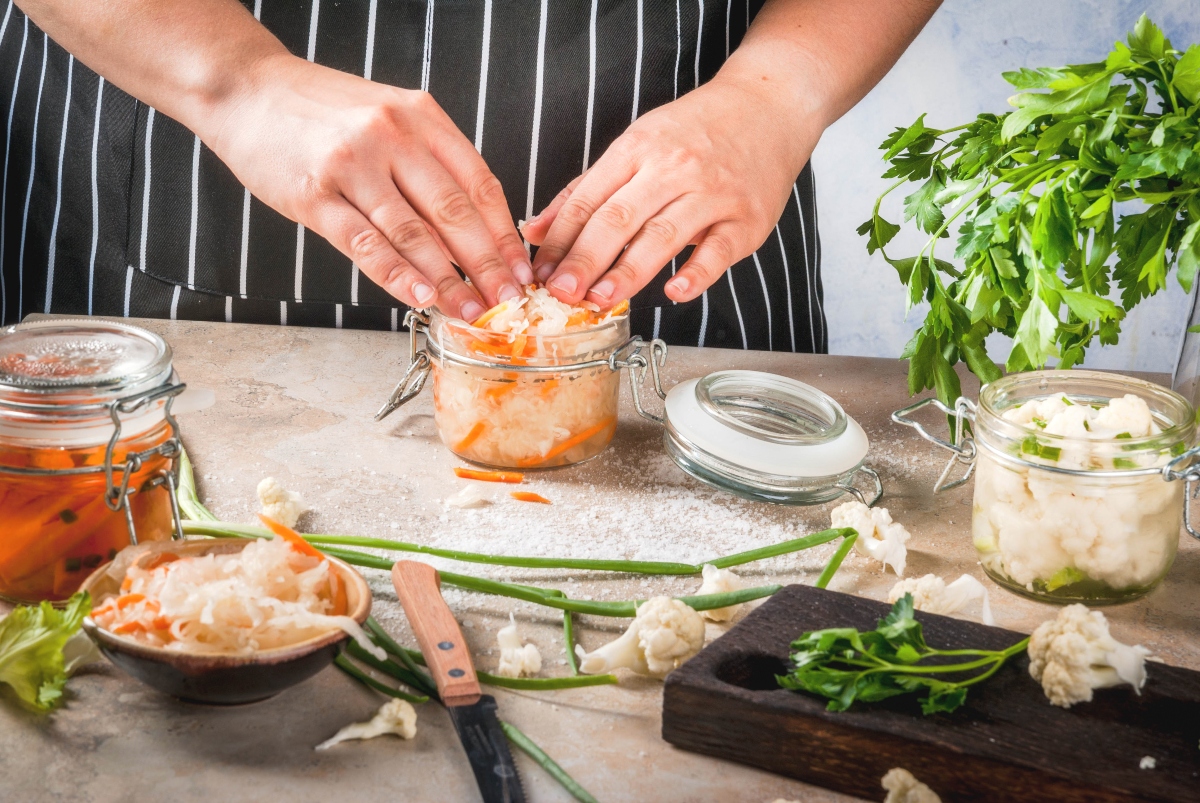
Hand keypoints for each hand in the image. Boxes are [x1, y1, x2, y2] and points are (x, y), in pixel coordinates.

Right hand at [207, 54, 531, 318]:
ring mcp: (353, 165)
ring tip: (470, 310)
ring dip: (448, 281)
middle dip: (487, 265)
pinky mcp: (315, 195)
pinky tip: (421, 298)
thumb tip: (472, 230)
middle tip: (507, 301)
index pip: (479, 183)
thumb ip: (430, 161)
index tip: (521, 270)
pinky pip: (366, 244)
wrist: (248, 89)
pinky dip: (398, 276)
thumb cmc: (322, 111)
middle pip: (454, 212)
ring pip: (414, 234)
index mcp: (421, 116)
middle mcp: (392, 136)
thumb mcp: (391, 115)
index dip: (505, 234)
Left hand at [521, 73, 819, 306]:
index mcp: (637, 149)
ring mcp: (711, 194)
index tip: (541, 272)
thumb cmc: (696, 132)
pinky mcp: (746, 219)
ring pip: (662, 236)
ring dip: (628, 272)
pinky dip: (696, 273)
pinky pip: (718, 250)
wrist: (767, 107)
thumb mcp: (636, 146)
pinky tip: (674, 291)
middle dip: (585, 259)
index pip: (588, 199)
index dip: (561, 239)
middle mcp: (672, 168)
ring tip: (600, 299)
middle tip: (561, 292)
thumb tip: (536, 232)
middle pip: (619, 218)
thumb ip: (585, 191)